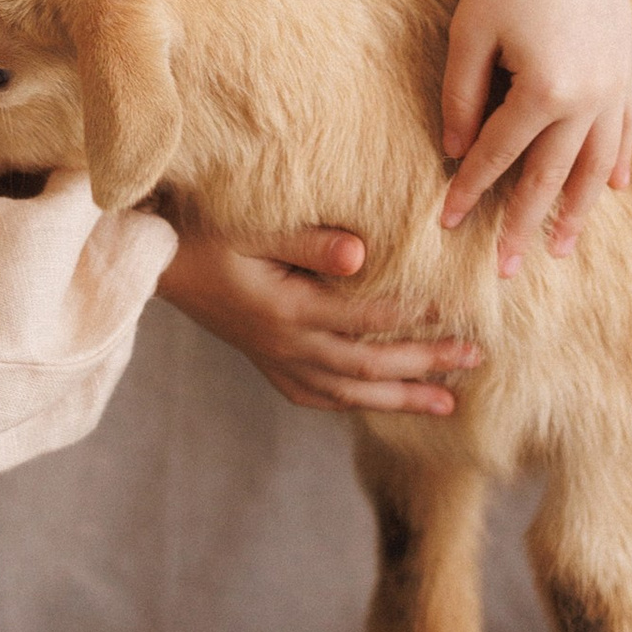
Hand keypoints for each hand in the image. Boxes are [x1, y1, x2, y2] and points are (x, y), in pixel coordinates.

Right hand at [155, 223, 482, 417]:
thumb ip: (306, 241)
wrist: (154, 263)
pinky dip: (353, 403)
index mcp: (287, 310)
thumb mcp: (251, 227)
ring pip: (349, 391)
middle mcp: (287, 345)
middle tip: (476, 359)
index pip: (366, 317)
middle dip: (425, 365)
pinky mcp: (267, 363)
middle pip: (369, 365)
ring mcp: (276, 360)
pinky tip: (377, 404)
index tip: (456, 308)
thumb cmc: (204, 231)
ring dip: (401, 397)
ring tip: (450, 403)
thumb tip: (362, 254)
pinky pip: (317, 396)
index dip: (413, 315)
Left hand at [440, 0, 631, 274]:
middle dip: (525, 224)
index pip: (498, 157)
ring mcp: (615, 85)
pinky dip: (620, 163)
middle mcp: (588, 99)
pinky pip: (628, 129)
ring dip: (578, 210)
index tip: (445, 225)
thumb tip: (456, 153)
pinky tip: (615, 191)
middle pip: (552, 177)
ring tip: (561, 247)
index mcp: (543, 91)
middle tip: (506, 270)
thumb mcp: (468, 33)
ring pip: (597, 166)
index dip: (469, 193)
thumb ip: (460, 97)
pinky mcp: (628, 67)